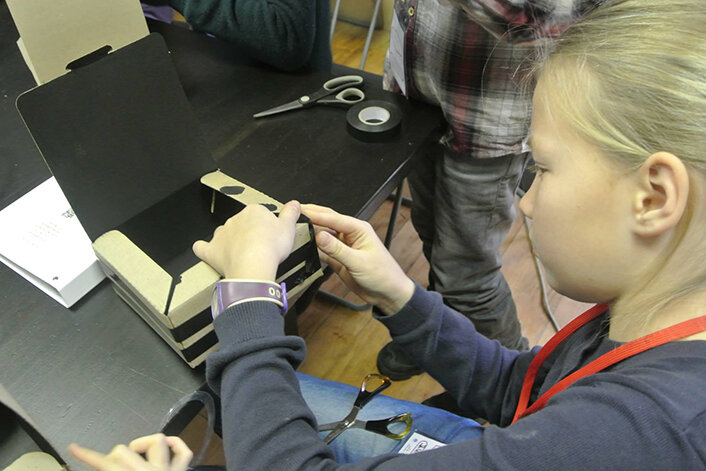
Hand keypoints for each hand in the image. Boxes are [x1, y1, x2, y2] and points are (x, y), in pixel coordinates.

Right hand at [69, 434, 192, 470]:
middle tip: (111, 468)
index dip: (86, 455)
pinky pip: (183, 451)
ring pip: (156, 441)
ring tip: (135, 456)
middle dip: (112, 459)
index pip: (105, 464)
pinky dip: (175, 444)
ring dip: (142, 446)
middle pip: (123, 451)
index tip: (74, 448)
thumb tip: (105, 467)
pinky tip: (164, 449)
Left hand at [193, 201, 300, 279]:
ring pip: (225, 234)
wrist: (254, 264)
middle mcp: (235, 220)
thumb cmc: (270, 247)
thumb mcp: (289, 227)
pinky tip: (207, 251)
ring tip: (242, 254)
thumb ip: (291, 213)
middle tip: (260, 248)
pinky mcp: (212, 250)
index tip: (271, 236)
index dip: (266, 226)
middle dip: (249, 234)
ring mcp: (222, 235)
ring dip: (231, 241)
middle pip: (242, 224)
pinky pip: (203, 248)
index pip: (260, 215)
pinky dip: (205, 249)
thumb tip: (294, 204)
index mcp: (253, 212)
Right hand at [301, 204, 413, 314]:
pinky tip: (302, 245)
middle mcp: (350, 234)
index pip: (333, 217)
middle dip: (310, 216)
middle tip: (292, 213)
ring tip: (292, 228)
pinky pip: (323, 249)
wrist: (388, 294)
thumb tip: (319, 235)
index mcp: (358, 229)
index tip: (299, 211)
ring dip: (310, 231)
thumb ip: (337, 249)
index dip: (316, 214)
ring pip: (323, 234)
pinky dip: (313, 247)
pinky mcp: (339, 258)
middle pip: (326, 221)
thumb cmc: (382, 275)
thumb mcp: (359, 262)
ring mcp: (343, 246)